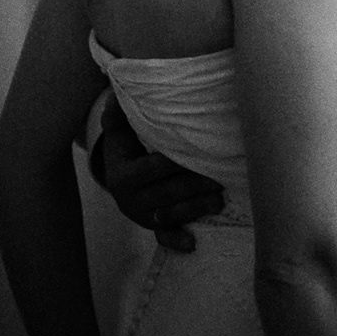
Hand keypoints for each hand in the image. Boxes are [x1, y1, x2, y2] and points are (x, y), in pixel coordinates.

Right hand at [93, 95, 223, 252]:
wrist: (117, 175)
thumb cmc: (127, 147)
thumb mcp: (120, 131)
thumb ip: (120, 114)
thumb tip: (118, 91)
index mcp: (123, 175)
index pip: (150, 169)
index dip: (170, 164)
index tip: (192, 155)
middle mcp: (130, 199)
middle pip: (165, 194)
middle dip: (192, 187)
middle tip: (219, 179)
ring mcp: (141, 215)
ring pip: (169, 215)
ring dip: (194, 210)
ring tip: (218, 202)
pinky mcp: (151, 226)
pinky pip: (162, 236)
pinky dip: (176, 241)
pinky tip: (192, 244)